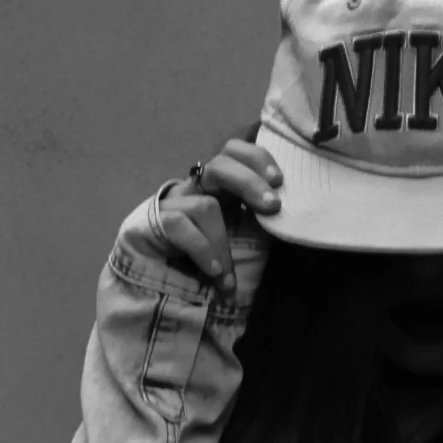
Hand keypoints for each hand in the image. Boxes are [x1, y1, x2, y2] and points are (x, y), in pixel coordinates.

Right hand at [156, 135, 281, 299]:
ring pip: (205, 206)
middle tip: (272, 206)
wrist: (158, 288)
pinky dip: (202, 250)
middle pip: (219, 165)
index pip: (234, 153)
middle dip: (249, 183)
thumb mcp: (240, 241)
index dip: (256, 158)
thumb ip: (258, 224)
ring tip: (228, 275)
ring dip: (222, 243)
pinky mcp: (152, 223)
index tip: (279, 181)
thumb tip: (290, 217)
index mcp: (218, 190)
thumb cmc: (205, 263)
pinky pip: (180, 226)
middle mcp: (194, 191)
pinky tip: (214, 272)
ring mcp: (171, 206)